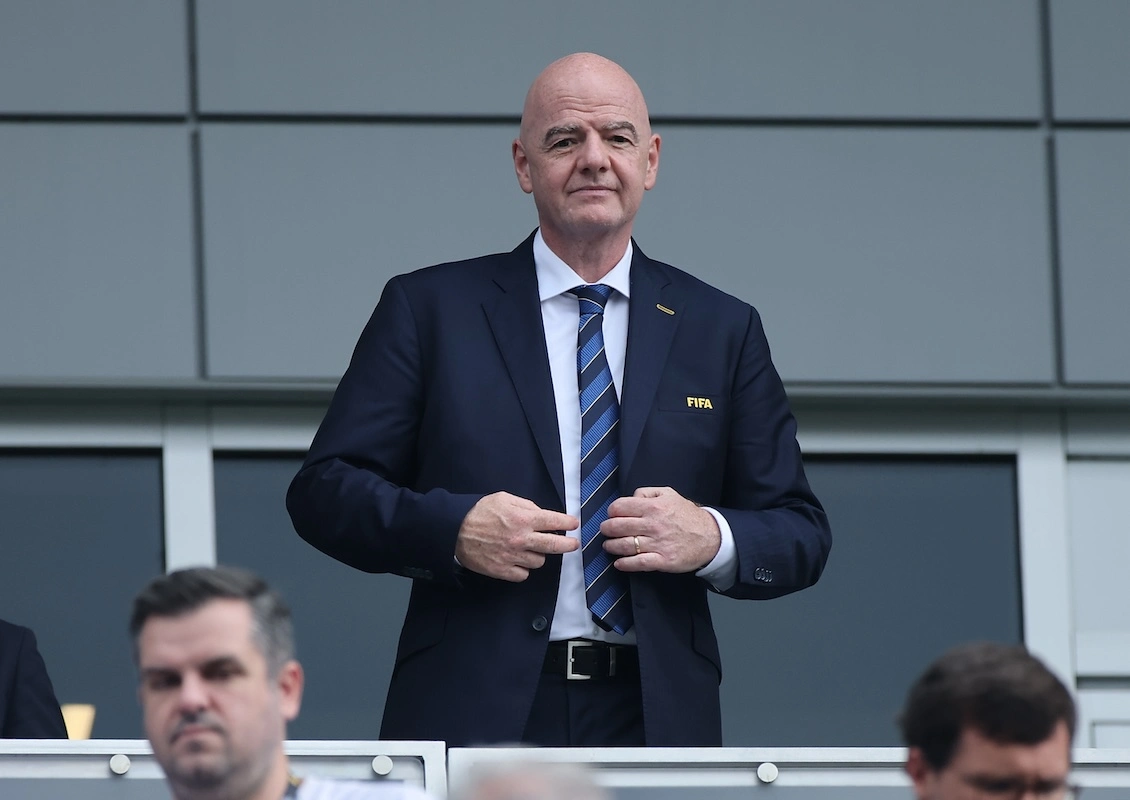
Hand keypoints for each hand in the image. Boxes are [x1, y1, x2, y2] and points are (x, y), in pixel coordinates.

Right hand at [455, 492, 579, 581]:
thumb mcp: (503, 498)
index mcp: (522, 519)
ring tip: (528, 548)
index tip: (573, 524)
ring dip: (537, 555)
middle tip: (573, 544)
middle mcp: (521, 539)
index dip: (567, 523)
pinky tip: (517, 560)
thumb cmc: (479, 512)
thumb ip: (525, 505)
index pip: (553, 521)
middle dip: (568, 545)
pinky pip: (524, 574)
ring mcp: (513, 556)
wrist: (454, 531)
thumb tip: (541, 514)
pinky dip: (523, 569)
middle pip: (554, 545)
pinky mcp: (503, 570)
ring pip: (539, 561)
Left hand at [600, 486, 720, 572]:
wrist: (710, 537)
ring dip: (611, 546)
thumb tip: (631, 497)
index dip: (612, 511)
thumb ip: (647, 492)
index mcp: (653, 506)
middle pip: (617, 526)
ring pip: (624, 545)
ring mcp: (657, 543)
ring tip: (608, 546)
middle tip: (605, 530)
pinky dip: (624, 564)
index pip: (620, 507)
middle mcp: (653, 524)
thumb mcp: (669, 494)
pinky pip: (638, 563)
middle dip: (606, 529)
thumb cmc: (687, 515)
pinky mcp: (662, 560)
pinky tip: (618, 563)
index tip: (612, 515)